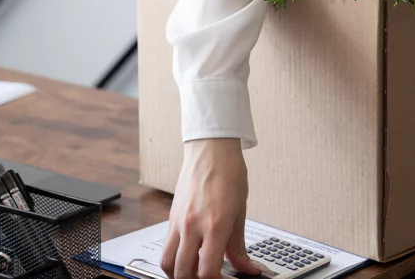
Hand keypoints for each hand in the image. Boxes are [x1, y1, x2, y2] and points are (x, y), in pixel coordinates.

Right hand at [161, 139, 261, 278]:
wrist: (211, 149)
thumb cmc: (228, 172)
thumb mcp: (241, 211)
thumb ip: (239, 245)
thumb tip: (248, 267)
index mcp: (215, 225)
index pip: (207, 271)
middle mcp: (192, 225)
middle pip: (183, 272)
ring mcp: (178, 222)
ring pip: (167, 263)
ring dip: (179, 274)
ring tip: (194, 273)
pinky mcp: (171, 217)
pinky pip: (167, 246)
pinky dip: (175, 258)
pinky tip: (189, 255)